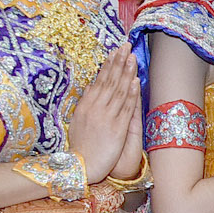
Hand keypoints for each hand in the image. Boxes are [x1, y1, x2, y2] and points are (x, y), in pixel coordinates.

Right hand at [69, 44, 140, 183]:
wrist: (81, 166)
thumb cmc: (81, 147)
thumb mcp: (78, 122)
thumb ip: (86, 104)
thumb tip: (91, 89)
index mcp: (86, 106)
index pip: (99, 81)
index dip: (108, 65)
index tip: (115, 52)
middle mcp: (95, 108)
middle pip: (110, 81)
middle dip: (119, 62)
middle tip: (126, 46)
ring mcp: (106, 117)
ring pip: (118, 91)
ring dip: (126, 73)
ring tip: (132, 57)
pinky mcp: (117, 128)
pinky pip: (125, 108)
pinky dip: (130, 94)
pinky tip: (135, 81)